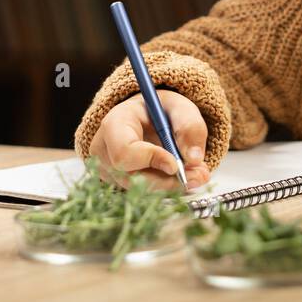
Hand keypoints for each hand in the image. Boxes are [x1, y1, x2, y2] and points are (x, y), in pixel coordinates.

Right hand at [89, 89, 211, 189]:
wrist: (149, 118)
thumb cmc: (161, 110)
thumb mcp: (180, 108)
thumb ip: (190, 127)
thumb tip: (194, 158)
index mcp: (114, 123)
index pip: (124, 151)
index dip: (150, 160)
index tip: (175, 164)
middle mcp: (103, 149)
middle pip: (130, 177)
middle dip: (166, 181)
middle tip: (198, 175)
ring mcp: (106, 169)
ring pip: (138, 190)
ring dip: (169, 186)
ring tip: (195, 174)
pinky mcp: (116, 183)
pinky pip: (140, 193)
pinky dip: (164, 189)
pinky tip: (180, 178)